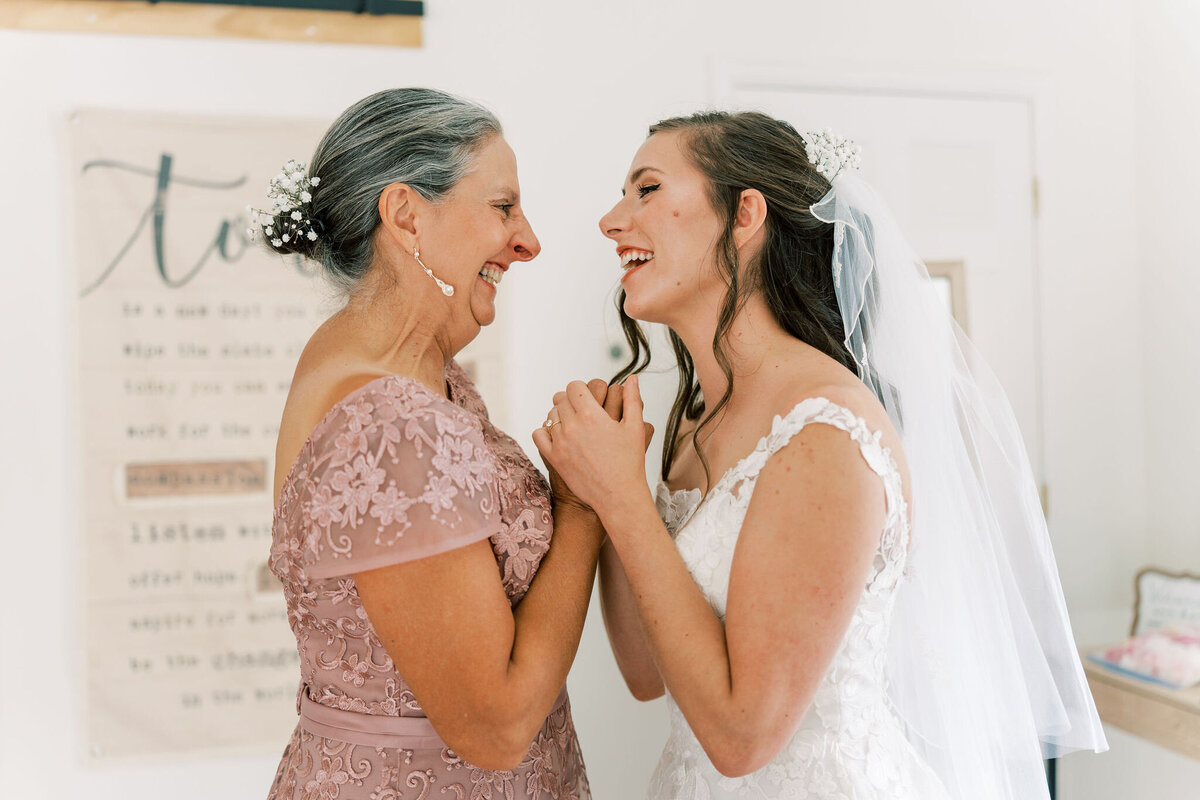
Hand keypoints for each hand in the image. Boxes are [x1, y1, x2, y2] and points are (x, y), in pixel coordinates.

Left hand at [533, 374, 653, 518]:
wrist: (618, 496)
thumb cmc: (630, 463)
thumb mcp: (635, 428)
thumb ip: (633, 399)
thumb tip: (632, 378)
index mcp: (593, 415)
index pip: (574, 387)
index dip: (582, 389)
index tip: (588, 398)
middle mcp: (573, 426)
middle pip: (561, 398)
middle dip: (571, 401)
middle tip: (582, 411)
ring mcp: (560, 442)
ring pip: (550, 415)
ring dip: (560, 415)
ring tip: (574, 424)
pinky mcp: (554, 458)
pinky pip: (538, 434)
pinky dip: (545, 431)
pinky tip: (559, 436)